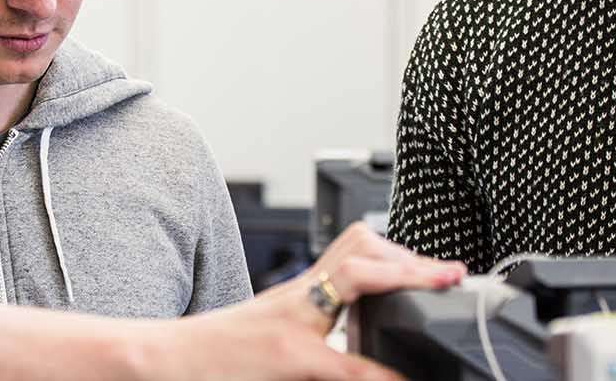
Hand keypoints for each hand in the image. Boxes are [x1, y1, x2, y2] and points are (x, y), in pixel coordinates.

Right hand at [144, 223, 464, 380]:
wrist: (163, 362)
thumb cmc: (215, 357)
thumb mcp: (268, 333)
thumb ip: (311, 326)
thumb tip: (350, 340)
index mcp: (295, 295)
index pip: (352, 253)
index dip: (399, 254)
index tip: (440, 269)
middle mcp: (296, 298)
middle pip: (360, 247)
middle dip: (410, 259)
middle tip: (452, 274)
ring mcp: (293, 324)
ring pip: (354, 277)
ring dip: (401, 279)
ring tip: (440, 289)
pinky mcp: (287, 357)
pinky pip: (344, 359)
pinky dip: (378, 370)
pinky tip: (403, 378)